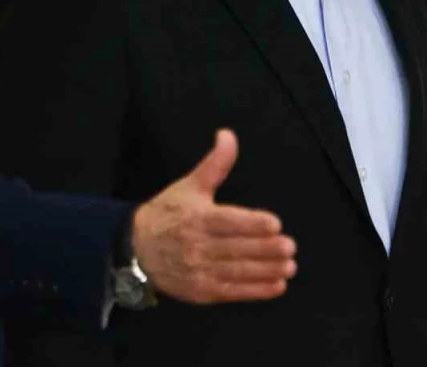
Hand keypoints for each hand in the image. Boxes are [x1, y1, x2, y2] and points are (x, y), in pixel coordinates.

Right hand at [131, 129, 296, 303]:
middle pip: (236, 249)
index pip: (228, 222)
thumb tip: (228, 134)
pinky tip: (277, 285)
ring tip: (289, 266)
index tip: (275, 224)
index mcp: (197, 218)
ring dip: (265, 271)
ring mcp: (198, 271)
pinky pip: (232, 292)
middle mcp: (197, 246)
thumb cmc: (169, 213)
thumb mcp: (190, 185)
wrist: (136, 249)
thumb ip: (215, 163)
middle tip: (290, 247)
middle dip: (265, 249)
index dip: (252, 223)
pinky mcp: (201, 291)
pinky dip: (255, 291)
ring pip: (237, 272)